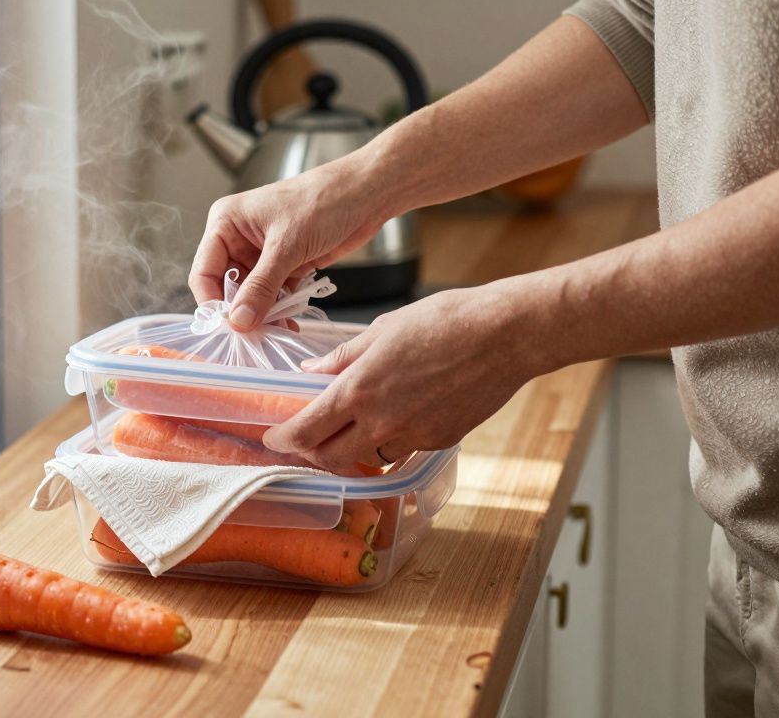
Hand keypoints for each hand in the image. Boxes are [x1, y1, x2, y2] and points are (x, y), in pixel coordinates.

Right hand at [189, 158, 389, 329]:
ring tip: (274, 332)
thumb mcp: (287, 245)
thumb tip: (238, 320)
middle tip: (254, 334)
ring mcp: (263, 254)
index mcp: (226, 223)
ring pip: (251, 295)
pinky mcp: (285, 265)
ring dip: (261, 315)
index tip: (229, 326)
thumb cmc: (324, 200)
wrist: (366, 194)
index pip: (204, 272)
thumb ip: (261, 286)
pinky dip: (279, 311)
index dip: (213, 301)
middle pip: (227, 288)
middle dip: (240, 312)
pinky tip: (288, 324)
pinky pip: (273, 295)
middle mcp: (239, 239)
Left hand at [263, 286, 546, 471]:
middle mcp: (381, 421)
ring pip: (367, 457)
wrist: (505, 335)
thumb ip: (343, 356)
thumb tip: (311, 371)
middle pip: (329, 457)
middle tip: (304, 440)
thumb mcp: (383, 328)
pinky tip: (395, 420)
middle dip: (309, 453)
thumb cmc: (446, 320)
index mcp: (359, 389)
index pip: (306, 430)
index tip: (272, 437)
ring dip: (351, 450)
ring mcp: (412, 436)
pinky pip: (402, 450)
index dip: (282, 439)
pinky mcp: (439, 441)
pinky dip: (389, 441)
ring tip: (349, 430)